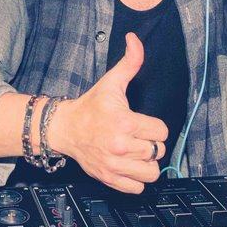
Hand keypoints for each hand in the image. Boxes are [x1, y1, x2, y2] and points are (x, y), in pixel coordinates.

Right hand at [47, 33, 167, 193]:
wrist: (64, 128)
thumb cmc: (90, 106)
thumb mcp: (111, 82)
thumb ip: (130, 62)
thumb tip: (135, 39)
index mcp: (124, 122)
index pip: (161, 131)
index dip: (154, 126)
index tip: (142, 123)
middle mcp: (121, 145)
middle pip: (158, 151)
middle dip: (150, 143)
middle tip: (137, 137)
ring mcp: (114, 164)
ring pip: (152, 172)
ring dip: (147, 163)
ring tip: (136, 153)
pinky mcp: (109, 177)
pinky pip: (137, 187)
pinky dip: (136, 179)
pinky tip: (129, 165)